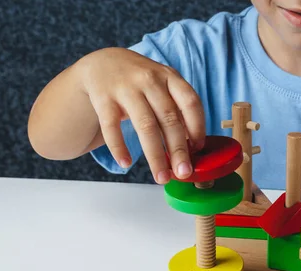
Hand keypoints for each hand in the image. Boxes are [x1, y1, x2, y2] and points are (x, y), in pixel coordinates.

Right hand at [79, 48, 204, 183]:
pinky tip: (125, 164)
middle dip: (178, 150)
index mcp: (170, 77)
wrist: (102, 63)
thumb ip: (177, 109)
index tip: (198, 149)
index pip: (190, 103)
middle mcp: (150, 80)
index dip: (197, 128)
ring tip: (161, 177)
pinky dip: (119, 147)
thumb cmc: (142, 83)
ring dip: (155, 156)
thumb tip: (191, 146)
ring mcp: (126, 88)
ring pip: (145, 126)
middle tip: (184, 173)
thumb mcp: (163, 85)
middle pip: (169, 119)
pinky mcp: (103, 98)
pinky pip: (112, 127)